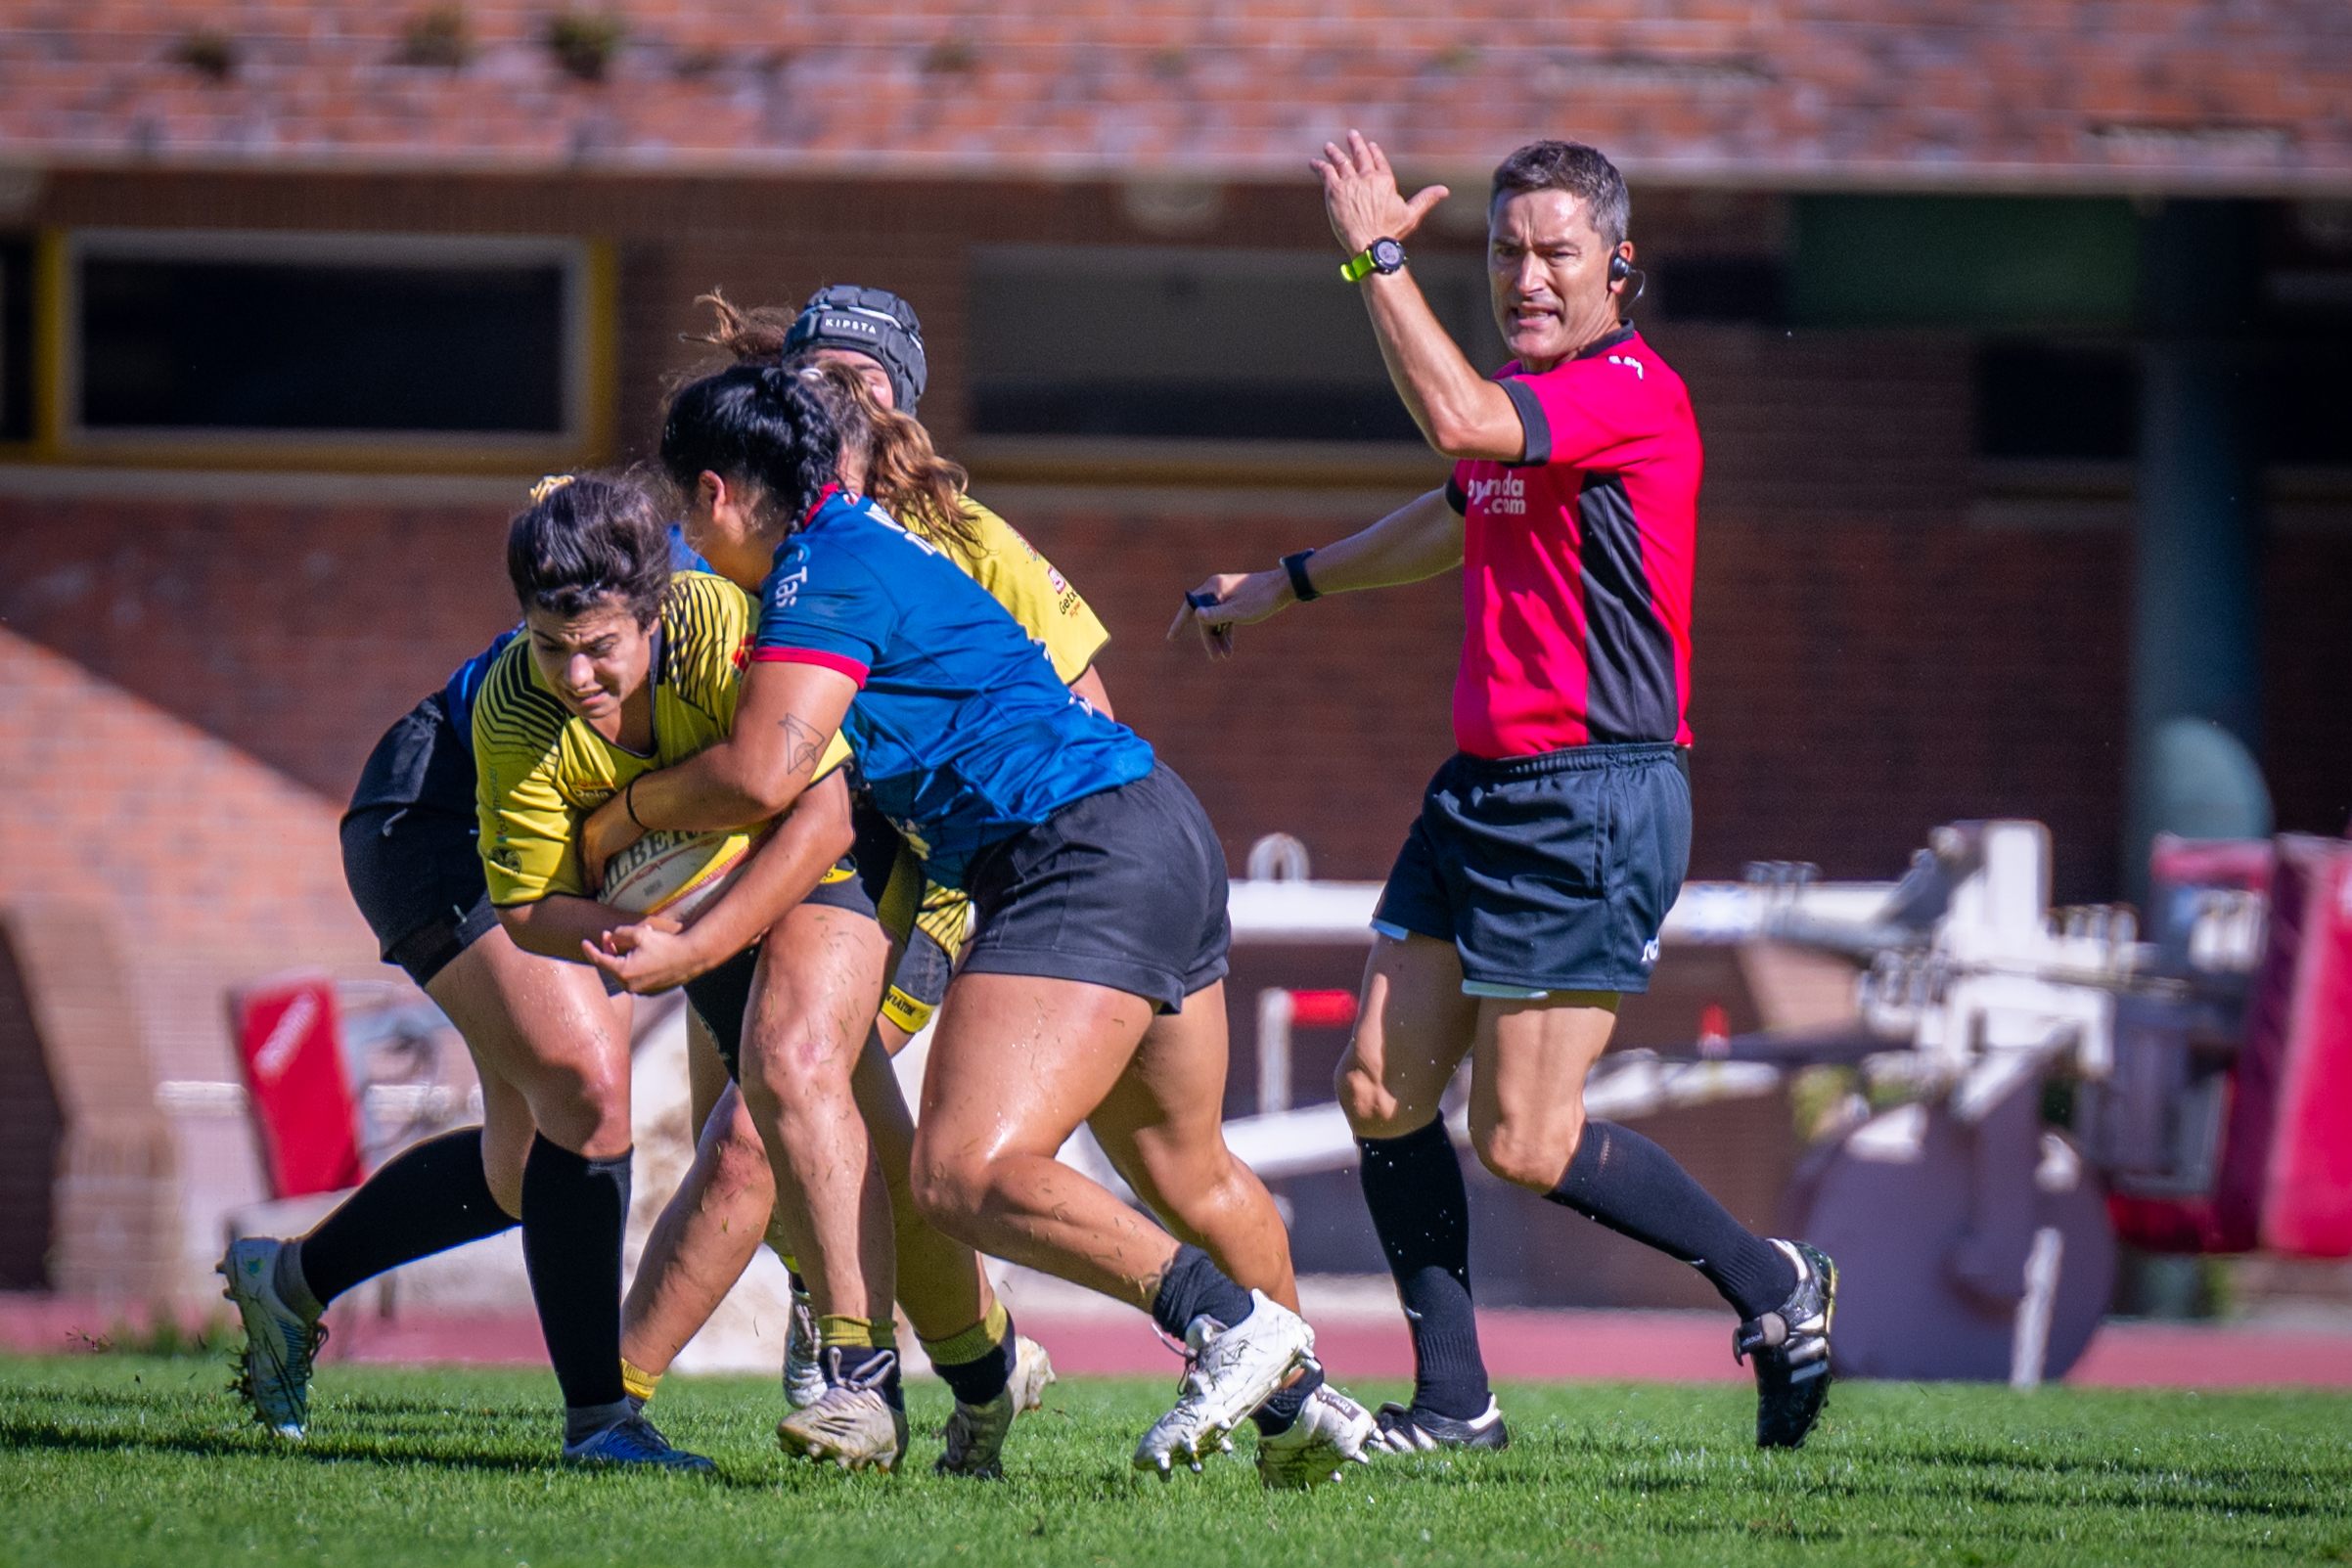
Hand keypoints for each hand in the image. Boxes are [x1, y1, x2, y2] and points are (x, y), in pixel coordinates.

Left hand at [579, 790, 644, 894]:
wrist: (635, 805)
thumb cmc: (634, 806)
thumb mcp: (620, 817)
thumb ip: (617, 826)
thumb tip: (627, 832)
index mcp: (590, 823)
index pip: (585, 844)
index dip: (586, 856)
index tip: (588, 865)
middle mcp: (587, 833)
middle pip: (583, 856)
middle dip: (585, 869)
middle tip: (587, 882)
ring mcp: (591, 842)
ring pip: (587, 865)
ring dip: (589, 879)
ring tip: (591, 891)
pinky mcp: (599, 850)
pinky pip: (595, 869)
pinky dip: (597, 879)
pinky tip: (599, 887)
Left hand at [582, 914, 704, 993]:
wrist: (692, 957)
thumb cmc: (666, 944)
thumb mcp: (639, 933)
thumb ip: (619, 934)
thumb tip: (610, 937)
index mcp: (623, 972)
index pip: (599, 960)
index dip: (590, 950)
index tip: (583, 942)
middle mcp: (630, 986)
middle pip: (611, 966)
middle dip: (610, 949)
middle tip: (610, 935)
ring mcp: (641, 990)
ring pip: (624, 972)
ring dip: (623, 956)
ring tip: (634, 940)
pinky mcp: (651, 990)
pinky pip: (636, 977)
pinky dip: (634, 965)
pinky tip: (643, 952)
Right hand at [1164, 570, 1291, 659]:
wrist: (1283, 588)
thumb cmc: (1261, 599)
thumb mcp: (1238, 612)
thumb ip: (1217, 615)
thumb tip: (1197, 615)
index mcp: (1214, 588)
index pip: (1191, 607)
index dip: (1179, 623)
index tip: (1171, 638)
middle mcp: (1217, 589)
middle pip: (1204, 617)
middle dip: (1208, 638)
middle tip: (1215, 657)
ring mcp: (1226, 595)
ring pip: (1215, 620)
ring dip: (1218, 638)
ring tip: (1224, 656)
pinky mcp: (1235, 601)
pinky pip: (1224, 618)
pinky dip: (1226, 632)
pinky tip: (1228, 647)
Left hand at [1311, 130, 1449, 256]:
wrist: (1370, 243)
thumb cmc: (1391, 233)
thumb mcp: (1412, 215)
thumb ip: (1425, 199)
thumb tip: (1445, 190)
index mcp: (1385, 181)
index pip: (1379, 161)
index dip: (1374, 153)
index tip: (1371, 146)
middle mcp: (1367, 177)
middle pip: (1360, 156)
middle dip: (1355, 144)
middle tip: (1351, 135)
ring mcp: (1350, 182)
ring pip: (1340, 162)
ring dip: (1334, 153)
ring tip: (1328, 146)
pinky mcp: (1334, 190)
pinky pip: (1326, 172)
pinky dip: (1320, 166)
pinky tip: (1314, 163)